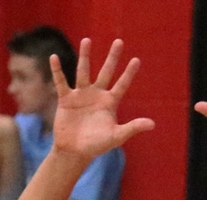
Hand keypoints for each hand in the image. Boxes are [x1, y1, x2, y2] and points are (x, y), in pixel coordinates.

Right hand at [49, 38, 156, 161]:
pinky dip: (57, 71)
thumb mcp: (116, 136)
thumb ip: (133, 127)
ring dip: (85, 56)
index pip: (122, 84)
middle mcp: (96, 95)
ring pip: (83, 71)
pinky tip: (54, 57)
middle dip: (113, 57)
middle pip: (106, 72)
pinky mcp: (66, 99)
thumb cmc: (96, 145)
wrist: (74, 151)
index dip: (129, 73)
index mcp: (110, 102)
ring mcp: (81, 95)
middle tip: (119, 41)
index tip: (136, 60)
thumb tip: (153, 124)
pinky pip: (61, 82)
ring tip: (87, 40)